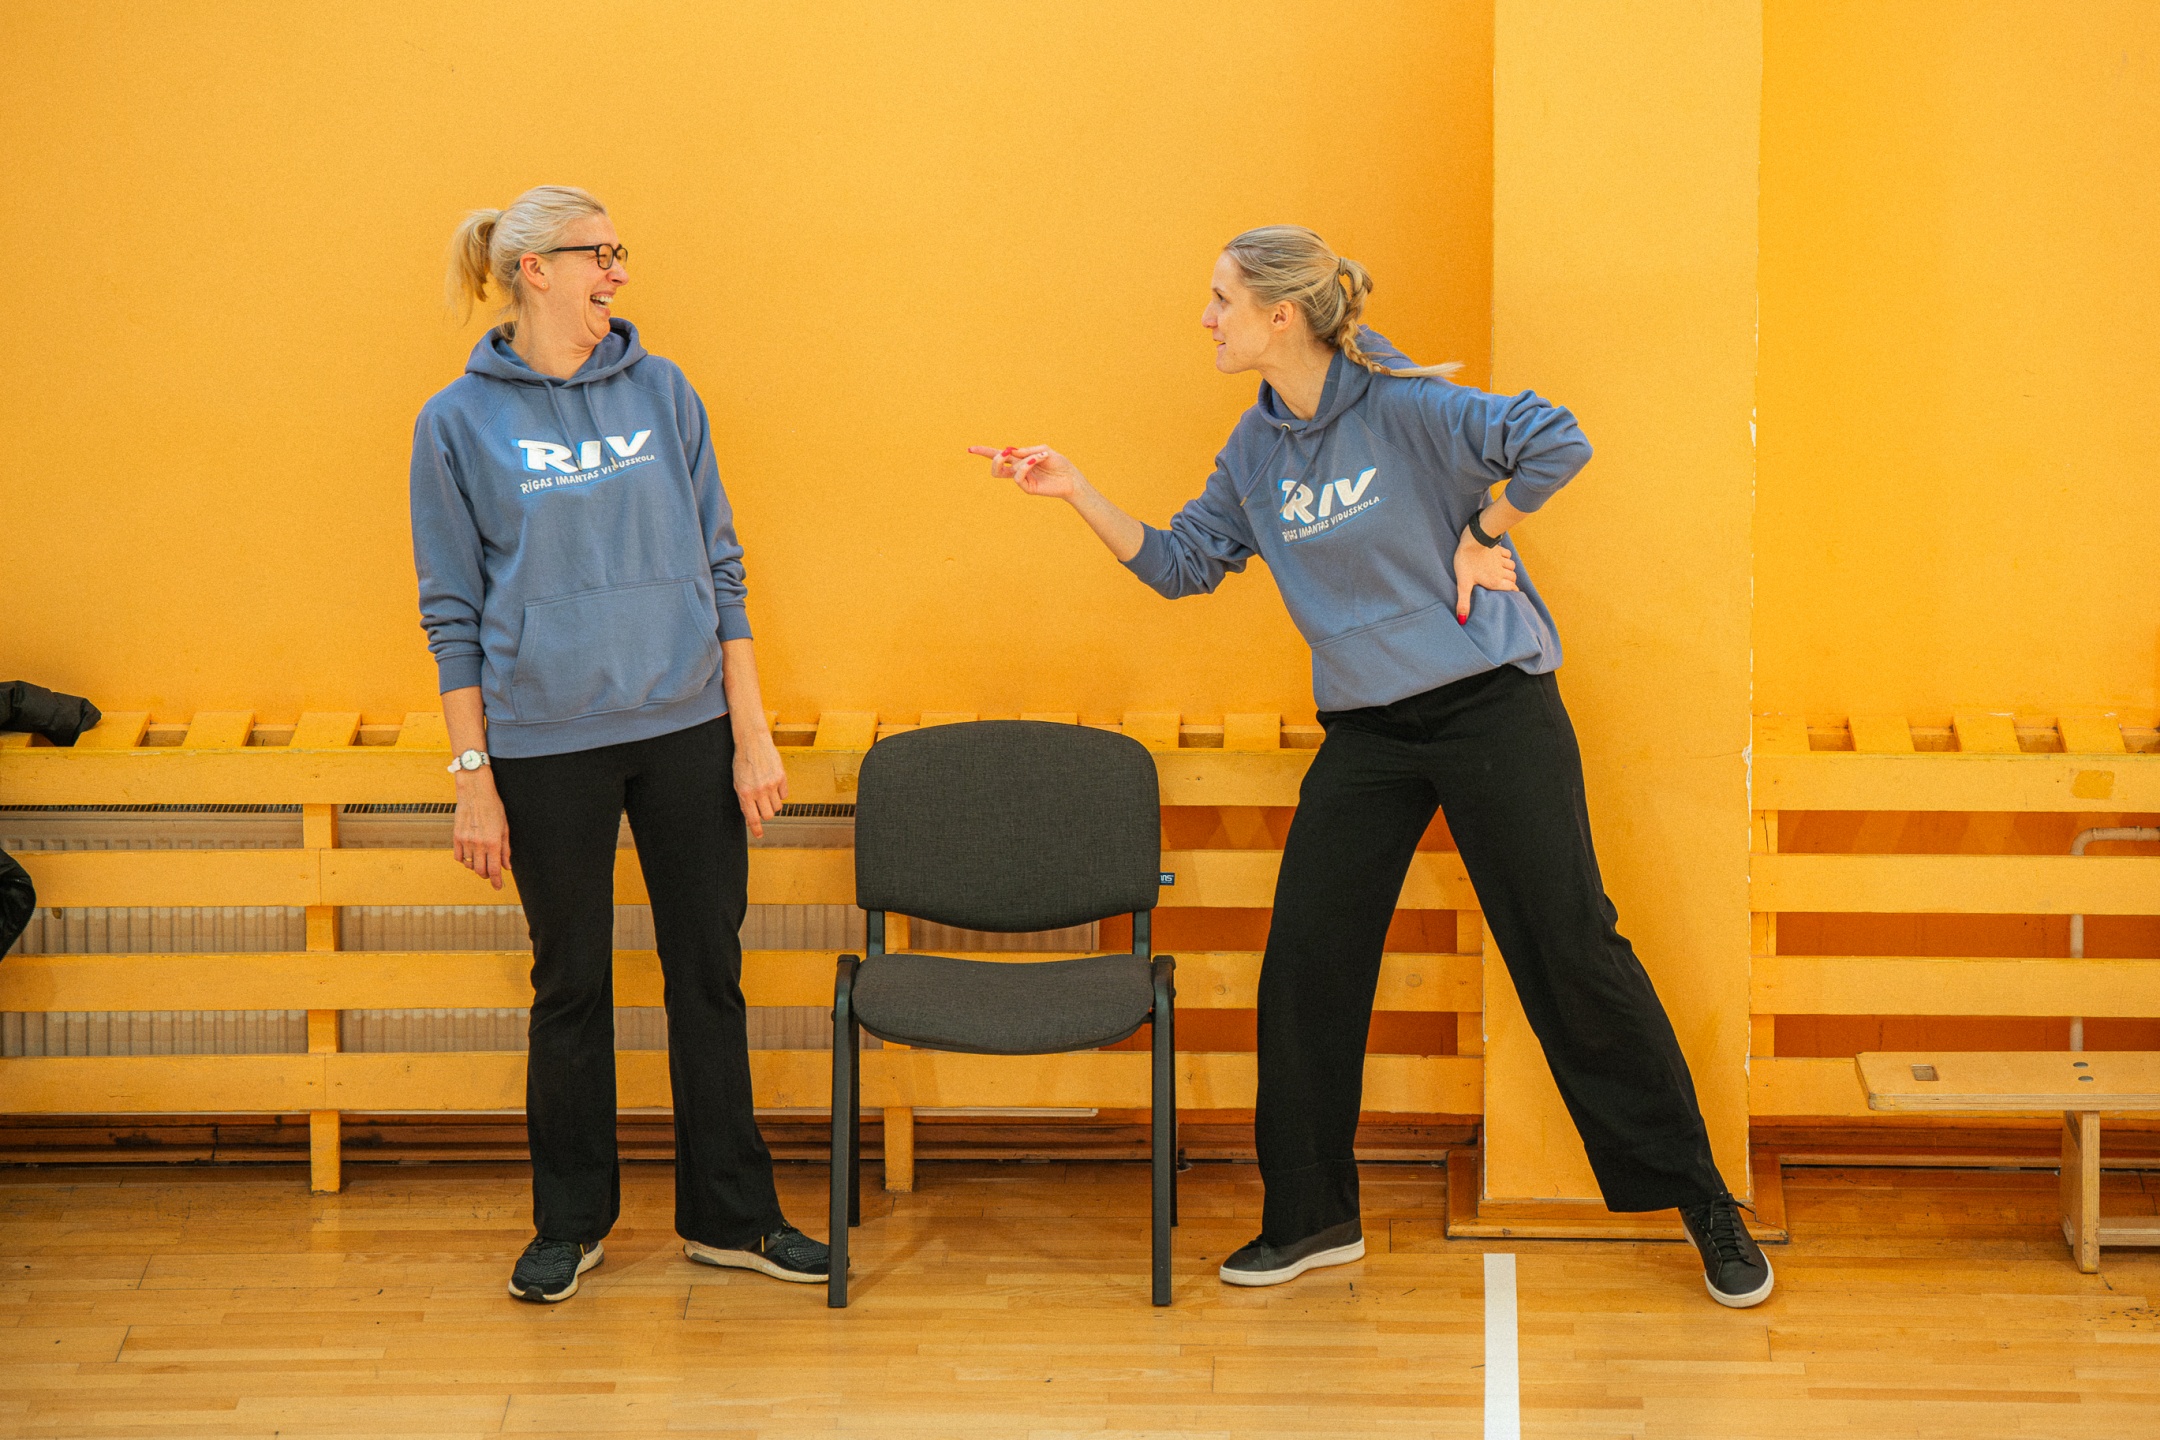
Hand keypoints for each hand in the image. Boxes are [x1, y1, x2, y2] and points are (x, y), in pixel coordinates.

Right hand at [452, 771, 510, 889]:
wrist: (475, 792)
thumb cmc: (493, 807)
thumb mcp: (505, 828)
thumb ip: (506, 849)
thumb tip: (507, 866)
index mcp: (494, 842)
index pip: (495, 869)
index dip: (497, 881)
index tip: (498, 887)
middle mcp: (479, 844)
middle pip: (481, 870)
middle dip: (487, 876)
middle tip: (491, 874)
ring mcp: (466, 841)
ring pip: (469, 865)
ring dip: (476, 867)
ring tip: (481, 861)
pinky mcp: (456, 837)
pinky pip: (458, 857)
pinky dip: (464, 860)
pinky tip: (470, 856)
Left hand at [734, 728, 787, 838]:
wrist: (752, 742)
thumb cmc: (742, 762)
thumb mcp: (737, 782)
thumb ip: (744, 800)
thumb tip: (750, 817)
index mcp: (745, 793)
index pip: (752, 818)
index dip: (756, 829)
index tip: (759, 835)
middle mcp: (759, 790)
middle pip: (768, 815)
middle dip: (766, 814)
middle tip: (762, 807)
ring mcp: (772, 784)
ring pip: (778, 806)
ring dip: (773, 804)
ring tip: (767, 793)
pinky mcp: (781, 777)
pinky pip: (784, 795)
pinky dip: (780, 793)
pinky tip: (774, 785)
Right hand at [968, 444, 1084, 501]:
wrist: (1071, 477)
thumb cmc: (1058, 463)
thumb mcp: (1043, 451)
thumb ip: (1026, 451)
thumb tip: (1010, 451)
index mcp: (1019, 459)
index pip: (999, 455)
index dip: (984, 452)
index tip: (970, 449)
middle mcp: (1018, 470)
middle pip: (996, 467)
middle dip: (993, 458)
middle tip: (1004, 453)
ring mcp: (1021, 480)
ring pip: (1002, 473)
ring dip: (1012, 461)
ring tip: (1025, 456)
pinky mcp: (1027, 488)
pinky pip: (1018, 476)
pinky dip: (1025, 465)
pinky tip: (1037, 460)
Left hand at [1453, 526, 1518, 622]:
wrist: (1473, 539)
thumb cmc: (1467, 562)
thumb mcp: (1463, 584)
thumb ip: (1464, 602)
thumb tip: (1462, 620)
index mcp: (1495, 581)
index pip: (1511, 588)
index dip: (1512, 592)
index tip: (1512, 596)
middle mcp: (1501, 571)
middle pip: (1513, 578)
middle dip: (1511, 582)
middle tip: (1505, 585)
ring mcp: (1501, 560)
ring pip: (1512, 566)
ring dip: (1509, 570)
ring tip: (1502, 573)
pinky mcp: (1498, 549)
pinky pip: (1508, 554)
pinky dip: (1507, 557)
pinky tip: (1500, 558)